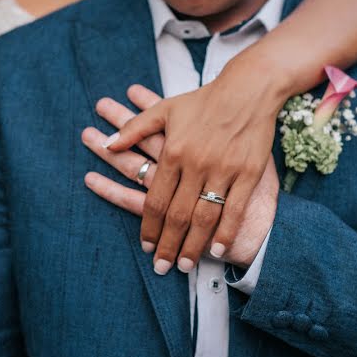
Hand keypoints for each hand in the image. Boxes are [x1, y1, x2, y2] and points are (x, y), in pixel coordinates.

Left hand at [84, 85, 278, 270]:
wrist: (249, 90)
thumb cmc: (203, 100)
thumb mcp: (165, 110)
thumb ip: (134, 128)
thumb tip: (107, 144)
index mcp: (174, 151)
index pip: (154, 199)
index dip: (149, 227)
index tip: (146, 246)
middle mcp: (196, 164)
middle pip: (176, 215)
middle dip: (167, 245)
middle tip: (161, 266)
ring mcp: (223, 170)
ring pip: (203, 218)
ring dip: (192, 246)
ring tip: (184, 266)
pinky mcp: (248, 173)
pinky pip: (233, 211)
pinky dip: (224, 234)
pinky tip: (217, 251)